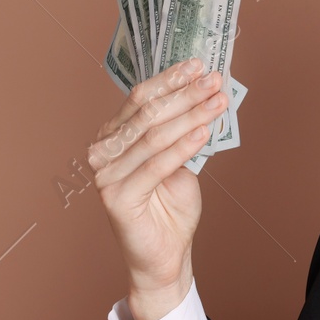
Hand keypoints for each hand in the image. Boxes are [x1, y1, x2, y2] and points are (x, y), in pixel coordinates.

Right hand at [88, 57, 227, 319]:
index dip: (170, 80)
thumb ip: (181, 130)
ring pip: (153, 136)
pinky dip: (182, 147)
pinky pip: (155, 165)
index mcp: (113, 137)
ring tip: (217, 102)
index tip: (199, 65)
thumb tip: (205, 93)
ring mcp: (105, 174)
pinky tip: (203, 132)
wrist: (165, 253)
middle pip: (147, 114)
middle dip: (185, 94)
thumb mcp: (179, 159)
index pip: (140, 99)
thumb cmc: (170, 206)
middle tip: (214, 80)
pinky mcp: (116, 197)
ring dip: (190, 115)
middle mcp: (103, 152)